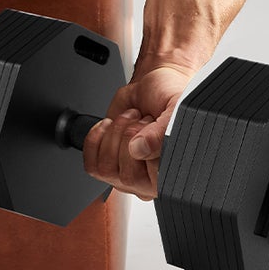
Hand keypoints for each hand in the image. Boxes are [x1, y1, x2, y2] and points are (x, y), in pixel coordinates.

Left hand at [81, 62, 199, 201]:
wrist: (151, 88)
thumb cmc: (168, 99)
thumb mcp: (176, 109)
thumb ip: (163, 132)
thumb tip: (139, 149)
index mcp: (173, 174)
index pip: (153, 181)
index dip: (149, 147)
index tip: (154, 126)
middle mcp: (150, 181)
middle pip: (127, 177)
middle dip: (130, 136)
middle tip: (142, 121)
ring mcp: (127, 175)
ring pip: (106, 169)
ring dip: (115, 134)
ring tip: (130, 121)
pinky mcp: (107, 164)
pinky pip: (92, 164)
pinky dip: (96, 138)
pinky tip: (111, 126)